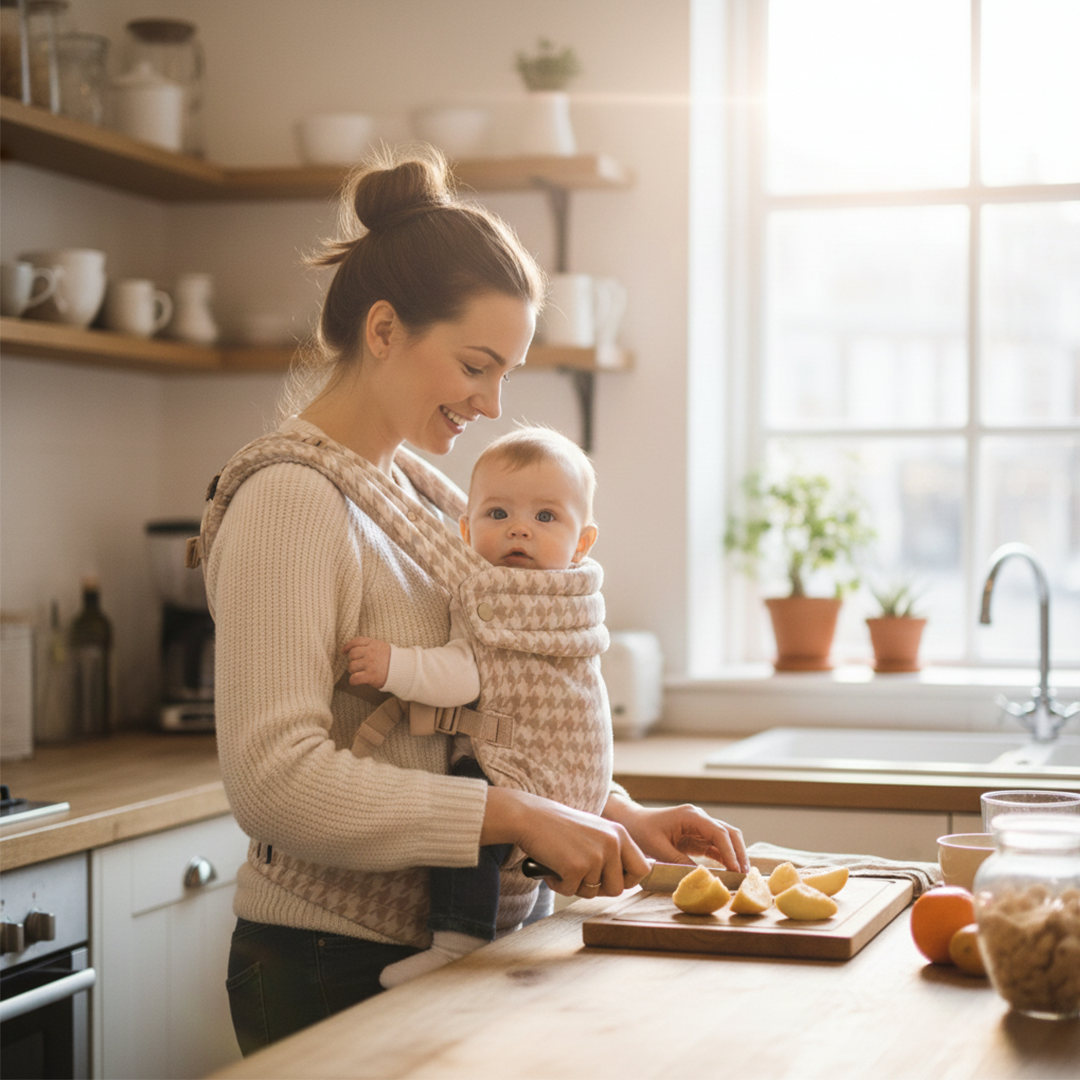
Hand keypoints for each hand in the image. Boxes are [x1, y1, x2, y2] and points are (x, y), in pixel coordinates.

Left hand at [343, 636, 390, 689]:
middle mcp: (371, 652)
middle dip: (352, 660)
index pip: (357, 641)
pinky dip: (353, 680)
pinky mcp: (371, 676)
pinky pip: (354, 678)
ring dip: (352, 670)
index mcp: (374, 644)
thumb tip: (353, 648)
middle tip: (357, 664)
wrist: (403, 669)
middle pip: (352, 654)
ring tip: (358, 672)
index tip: (343, 651)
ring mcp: (370, 664)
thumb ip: (370, 646)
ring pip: (351, 666)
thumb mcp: (383, 647)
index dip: (348, 646)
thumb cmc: (392, 659)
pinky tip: (356, 680)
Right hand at [482, 787, 651, 898]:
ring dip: (576, 886)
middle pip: (618, 888)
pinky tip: (551, 867)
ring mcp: (595, 855)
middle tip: (580, 875)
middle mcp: (612, 843)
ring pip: (593, 893)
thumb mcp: (595, 832)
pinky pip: (570, 892)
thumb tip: (630, 880)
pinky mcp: (576, 867)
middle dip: (598, 888)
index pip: (643, 869)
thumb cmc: (560, 827)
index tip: (610, 879)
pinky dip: (559, 885)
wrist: (530, 817)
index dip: (628, 880)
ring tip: (563, 865)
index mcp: (619, 833)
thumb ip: (613, 850)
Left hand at [603, 796, 749, 872]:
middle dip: (739, 852)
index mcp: (691, 816)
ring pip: (726, 840)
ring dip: (735, 856)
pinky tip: (730, 873)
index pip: (718, 832)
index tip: (737, 869)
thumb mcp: (658, 848)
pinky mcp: (698, 838)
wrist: (631, 823)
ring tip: (741, 877)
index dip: (730, 851)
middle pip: (728, 833)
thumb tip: (700, 877)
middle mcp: (699, 818)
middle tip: (745, 875)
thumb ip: (679, 861)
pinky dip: (725, 859)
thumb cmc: (641, 831)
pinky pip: (716, 847)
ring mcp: (700, 827)